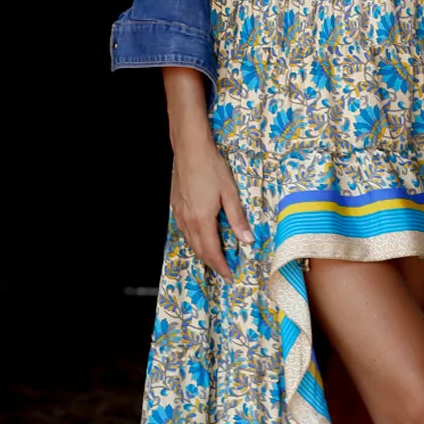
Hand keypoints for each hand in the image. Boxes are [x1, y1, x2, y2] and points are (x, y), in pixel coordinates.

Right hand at [162, 66, 253, 282]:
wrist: (189, 147)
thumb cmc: (211, 167)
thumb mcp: (230, 193)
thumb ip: (237, 219)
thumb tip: (247, 240)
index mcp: (202, 220)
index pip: (212, 252)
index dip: (221, 267)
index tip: (229, 276)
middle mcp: (188, 220)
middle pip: (199, 250)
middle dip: (212, 264)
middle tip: (224, 272)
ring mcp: (179, 213)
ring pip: (190, 242)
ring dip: (202, 253)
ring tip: (215, 258)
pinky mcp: (176, 206)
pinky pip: (184, 231)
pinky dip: (194, 240)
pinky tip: (201, 238)